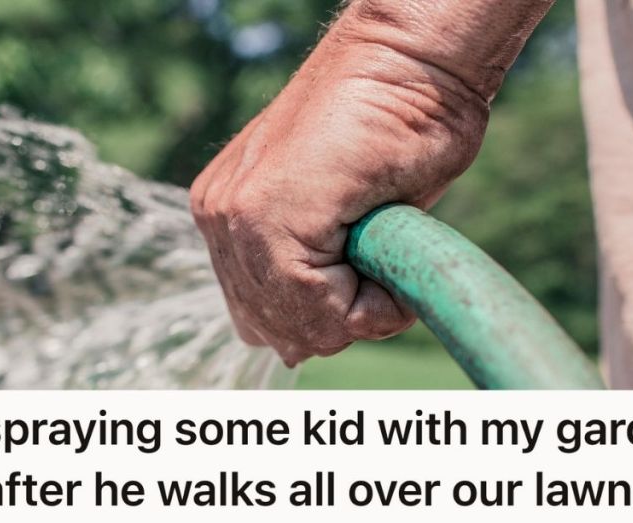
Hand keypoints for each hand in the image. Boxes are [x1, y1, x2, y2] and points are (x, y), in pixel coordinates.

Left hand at [190, 3, 491, 365]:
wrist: (412, 61)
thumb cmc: (397, 128)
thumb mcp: (346, 220)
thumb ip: (312, 274)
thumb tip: (292, 351)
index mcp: (230, 217)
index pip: (264, 319)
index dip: (330, 318)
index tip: (372, 275)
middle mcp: (219, 218)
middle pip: (276, 331)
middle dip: (339, 320)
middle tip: (381, 266)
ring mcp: (234, 215)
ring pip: (297, 326)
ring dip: (358, 310)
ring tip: (385, 253)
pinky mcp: (264, 214)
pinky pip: (317, 307)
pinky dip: (371, 304)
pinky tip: (388, 253)